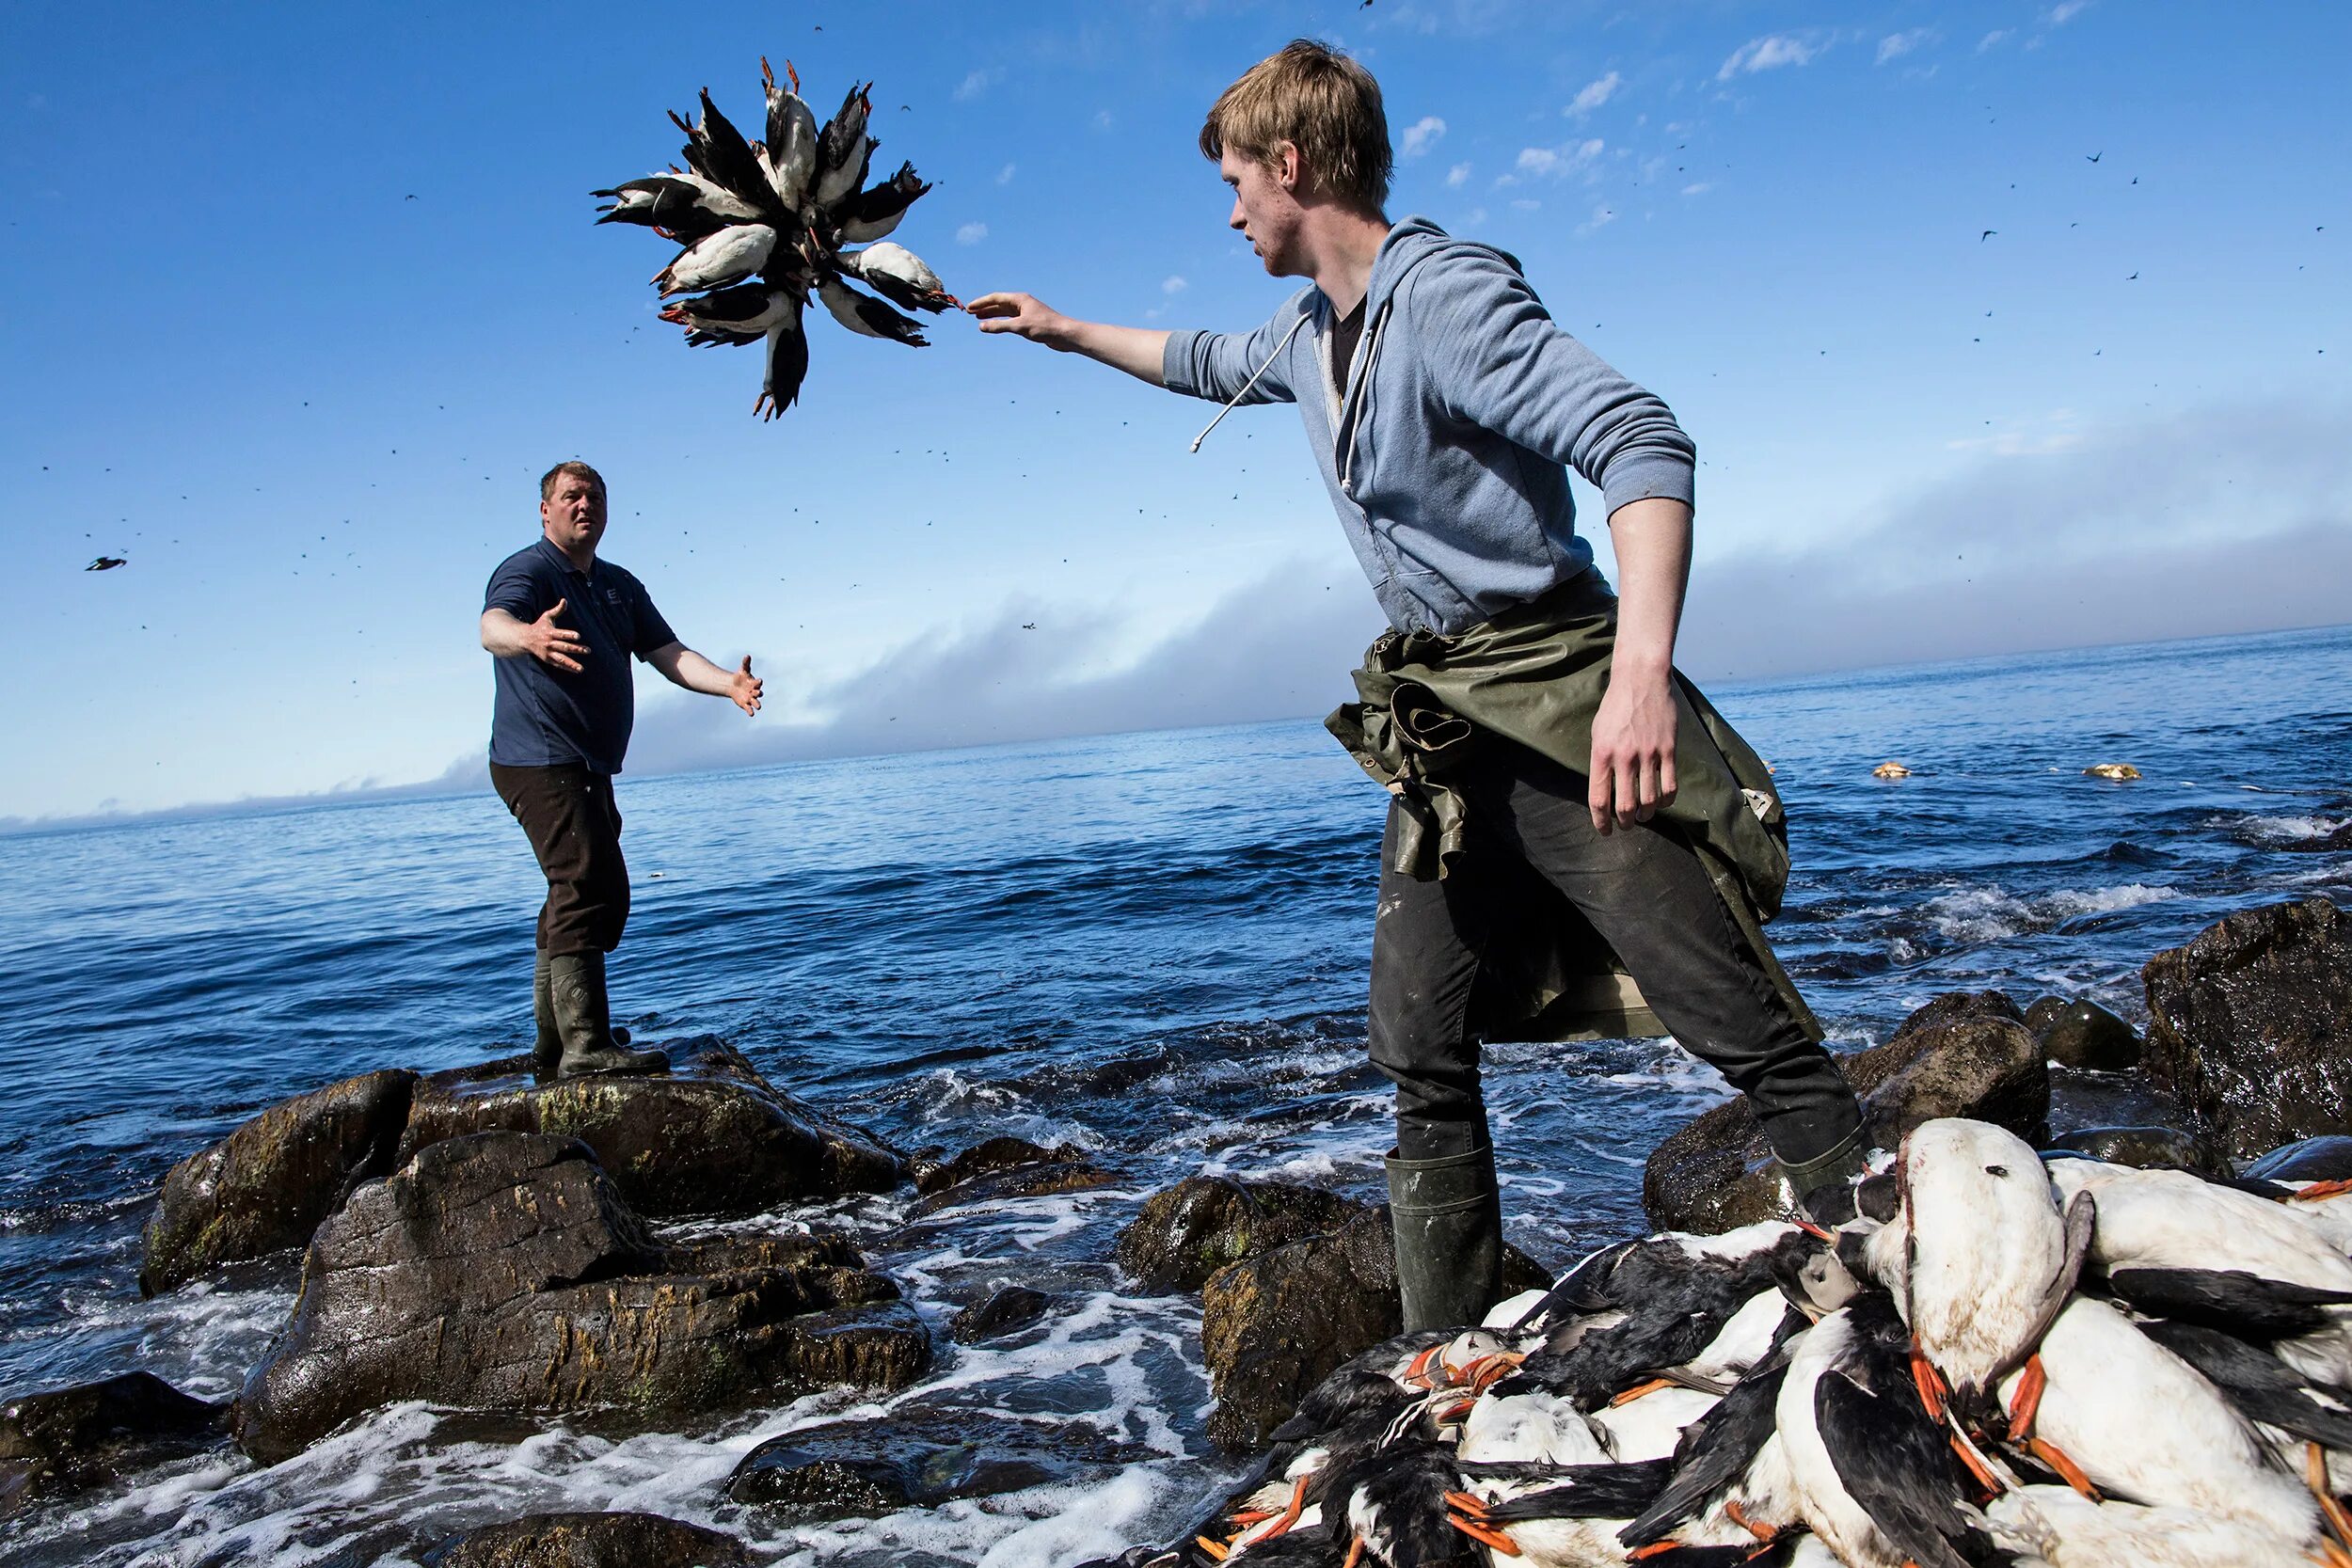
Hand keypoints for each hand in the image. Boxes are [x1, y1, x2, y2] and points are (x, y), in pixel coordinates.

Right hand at [524, 599, 589, 672]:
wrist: (524, 639)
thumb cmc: (539, 626)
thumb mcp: (547, 617)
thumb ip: (557, 610)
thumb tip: (565, 600)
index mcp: (550, 632)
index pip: (561, 634)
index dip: (569, 635)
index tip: (578, 636)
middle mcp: (549, 643)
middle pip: (564, 647)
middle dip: (575, 649)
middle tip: (587, 650)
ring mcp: (548, 653)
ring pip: (561, 659)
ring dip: (571, 663)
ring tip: (581, 668)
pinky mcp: (548, 660)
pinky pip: (558, 665)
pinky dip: (567, 668)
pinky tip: (576, 670)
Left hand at [729, 654, 762, 716]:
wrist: (733, 685)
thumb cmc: (740, 677)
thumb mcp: (743, 669)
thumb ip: (746, 663)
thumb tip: (747, 655)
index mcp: (754, 684)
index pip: (758, 683)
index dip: (758, 682)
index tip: (759, 681)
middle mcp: (754, 692)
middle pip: (758, 693)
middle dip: (758, 693)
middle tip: (756, 693)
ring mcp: (750, 699)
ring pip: (756, 703)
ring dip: (757, 704)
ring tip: (757, 706)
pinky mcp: (745, 704)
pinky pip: (749, 709)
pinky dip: (750, 711)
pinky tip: (751, 714)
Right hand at [967, 291, 1070, 347]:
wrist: (1065, 334)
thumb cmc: (1045, 327)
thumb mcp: (1019, 327)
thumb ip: (999, 326)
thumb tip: (981, 326)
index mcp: (1020, 299)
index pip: (995, 298)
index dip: (981, 302)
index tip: (968, 307)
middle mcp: (1022, 303)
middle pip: (999, 304)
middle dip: (984, 308)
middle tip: (969, 312)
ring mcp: (1026, 312)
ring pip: (1005, 312)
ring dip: (992, 315)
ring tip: (978, 319)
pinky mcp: (1030, 322)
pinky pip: (1011, 320)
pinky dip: (1001, 322)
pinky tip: (996, 326)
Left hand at [1588, 670, 1678, 832]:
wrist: (1641, 679)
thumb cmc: (1615, 706)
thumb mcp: (1597, 733)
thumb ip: (1601, 761)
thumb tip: (1605, 789)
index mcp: (1601, 753)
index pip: (1598, 798)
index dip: (1600, 821)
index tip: (1604, 831)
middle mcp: (1624, 757)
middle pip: (1625, 805)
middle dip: (1624, 822)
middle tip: (1625, 826)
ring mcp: (1649, 753)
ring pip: (1650, 800)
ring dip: (1646, 815)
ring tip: (1643, 817)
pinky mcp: (1669, 749)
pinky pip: (1670, 785)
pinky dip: (1666, 801)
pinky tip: (1662, 803)